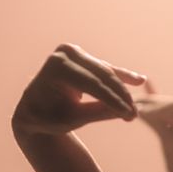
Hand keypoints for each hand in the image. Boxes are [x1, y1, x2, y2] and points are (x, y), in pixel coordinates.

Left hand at [12, 44, 145, 135]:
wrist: (33, 110)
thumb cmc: (47, 118)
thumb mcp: (71, 119)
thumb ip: (97, 112)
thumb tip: (126, 111)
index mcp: (56, 67)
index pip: (91, 84)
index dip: (112, 99)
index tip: (128, 114)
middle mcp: (64, 54)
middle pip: (101, 76)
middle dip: (120, 96)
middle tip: (134, 114)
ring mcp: (74, 52)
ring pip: (106, 73)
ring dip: (122, 90)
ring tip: (135, 108)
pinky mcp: (83, 57)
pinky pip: (105, 69)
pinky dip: (121, 77)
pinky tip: (139, 80)